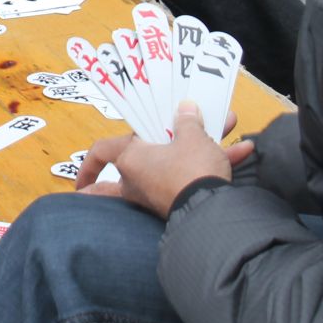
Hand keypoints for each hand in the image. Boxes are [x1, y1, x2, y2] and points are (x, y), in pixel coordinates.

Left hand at [75, 102, 253, 219]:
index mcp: (131, 158)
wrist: (213, 212)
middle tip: (181, 124)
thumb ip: (187, 121)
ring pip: (173, 163)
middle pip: (140, 157)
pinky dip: (215, 163)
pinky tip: (242, 150)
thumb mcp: (192, 136)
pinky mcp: (181, 200)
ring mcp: (158, 192)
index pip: (100, 153)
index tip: (80, 180)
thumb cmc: (192, 170)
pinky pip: (194, 176)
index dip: (89, 164)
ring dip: (200, 145)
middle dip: (163, 139)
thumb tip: (185, 110)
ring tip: (225, 123)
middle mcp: (138, 178)